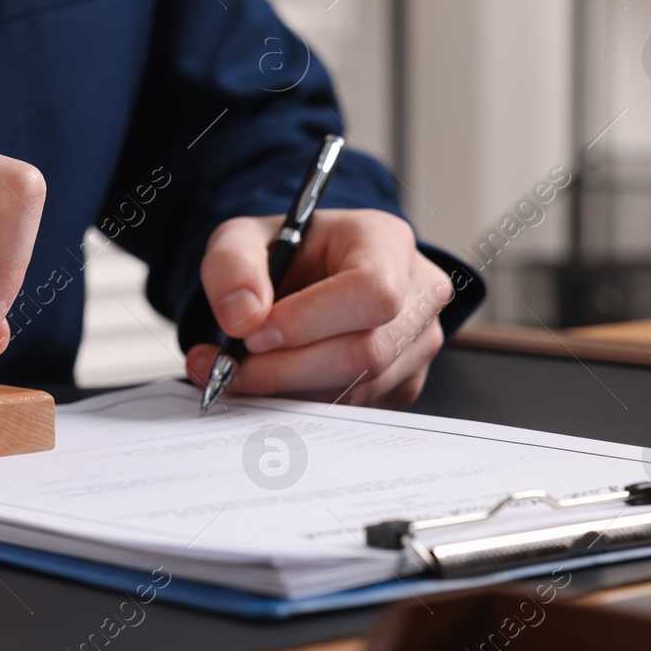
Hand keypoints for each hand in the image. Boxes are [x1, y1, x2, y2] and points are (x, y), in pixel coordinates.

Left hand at [184, 210, 452, 407]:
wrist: (307, 277)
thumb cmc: (286, 254)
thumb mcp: (243, 238)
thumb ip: (232, 265)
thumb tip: (242, 318)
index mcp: (386, 242)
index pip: (372, 291)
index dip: (310, 322)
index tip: (254, 334)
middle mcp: (418, 294)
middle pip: (368, 353)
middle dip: (288, 369)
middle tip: (232, 366)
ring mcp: (416, 346)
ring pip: (358, 392)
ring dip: (287, 392)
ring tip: (238, 373)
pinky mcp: (402, 386)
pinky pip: (353, 411)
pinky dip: (299, 406)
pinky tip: (268, 384)